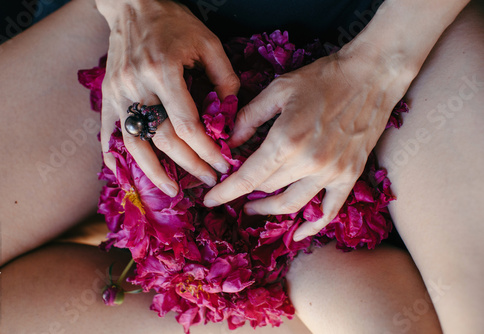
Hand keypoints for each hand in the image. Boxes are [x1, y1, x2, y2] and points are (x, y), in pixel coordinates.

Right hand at [95, 0, 239, 195]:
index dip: (206, 150)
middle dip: (188, 164)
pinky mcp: (108, 94)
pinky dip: (115, 156)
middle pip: (162, 139)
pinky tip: (125, 174)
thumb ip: (224, 77)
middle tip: (208, 180)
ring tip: (170, 190)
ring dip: (152, 171)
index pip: (187, 125)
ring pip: (133, 143)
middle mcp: (138, 85)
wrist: (133, 3)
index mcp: (164, 71)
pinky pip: (108, 132)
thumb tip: (231, 113)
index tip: (222, 165)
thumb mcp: (208, 42)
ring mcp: (118, 92)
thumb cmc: (174, 22)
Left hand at [204, 47, 409, 240]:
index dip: (225, 192)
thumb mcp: (278, 90)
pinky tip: (299, 234)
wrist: (371, 75)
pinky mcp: (350, 176)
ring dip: (268, 209)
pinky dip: (313, 225)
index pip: (248, 178)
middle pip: (266, 189)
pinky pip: (329, 210)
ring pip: (292, 204)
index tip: (209, 200)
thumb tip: (230, 142)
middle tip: (234, 187)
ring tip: (253, 207)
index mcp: (286, 140)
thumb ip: (249, 118)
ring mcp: (332, 172)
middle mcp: (308, 162)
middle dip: (245, 191)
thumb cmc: (322, 78)